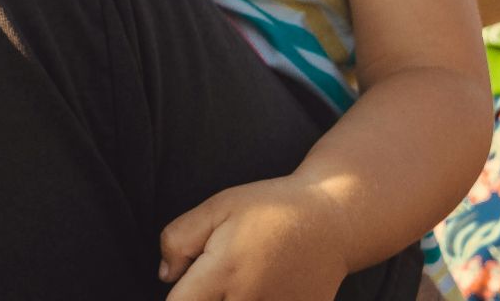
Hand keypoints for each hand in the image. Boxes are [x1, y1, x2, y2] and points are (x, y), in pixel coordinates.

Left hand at [159, 177, 349, 300]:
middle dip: (205, 296)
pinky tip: (268, 285)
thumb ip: (179, 239)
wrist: (333, 220)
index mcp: (224, 273)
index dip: (179, 293)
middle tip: (221, 273)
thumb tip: (166, 275)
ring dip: (231, 299)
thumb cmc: (271, 208)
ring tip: (244, 278)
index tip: (188, 281)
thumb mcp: (217, 207)